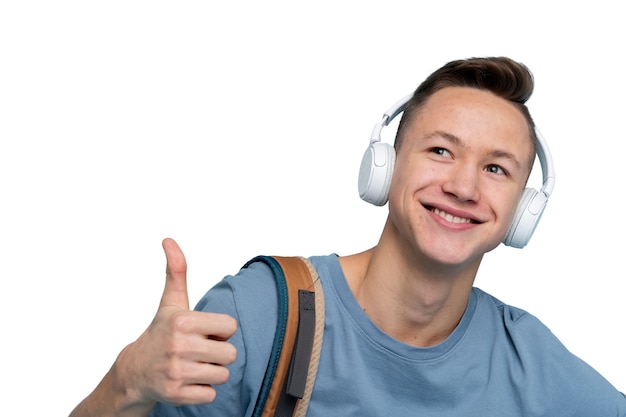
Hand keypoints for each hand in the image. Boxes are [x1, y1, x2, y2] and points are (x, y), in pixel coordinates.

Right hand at [119, 238, 237, 406]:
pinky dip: (202, 391)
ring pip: (223, 375)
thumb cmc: (160, 333)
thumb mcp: (171, 302)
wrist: (135, 372)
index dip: (220, 331)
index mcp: (183, 321)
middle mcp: (178, 346)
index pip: (231, 327)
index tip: (203, 332)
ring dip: (211, 372)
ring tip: (192, 365)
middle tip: (198, 351)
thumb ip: (176, 271)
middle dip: (218, 353)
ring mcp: (176, 372)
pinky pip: (211, 394)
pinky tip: (187, 381)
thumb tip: (168, 239)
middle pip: (230, 353)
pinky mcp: (176, 395)